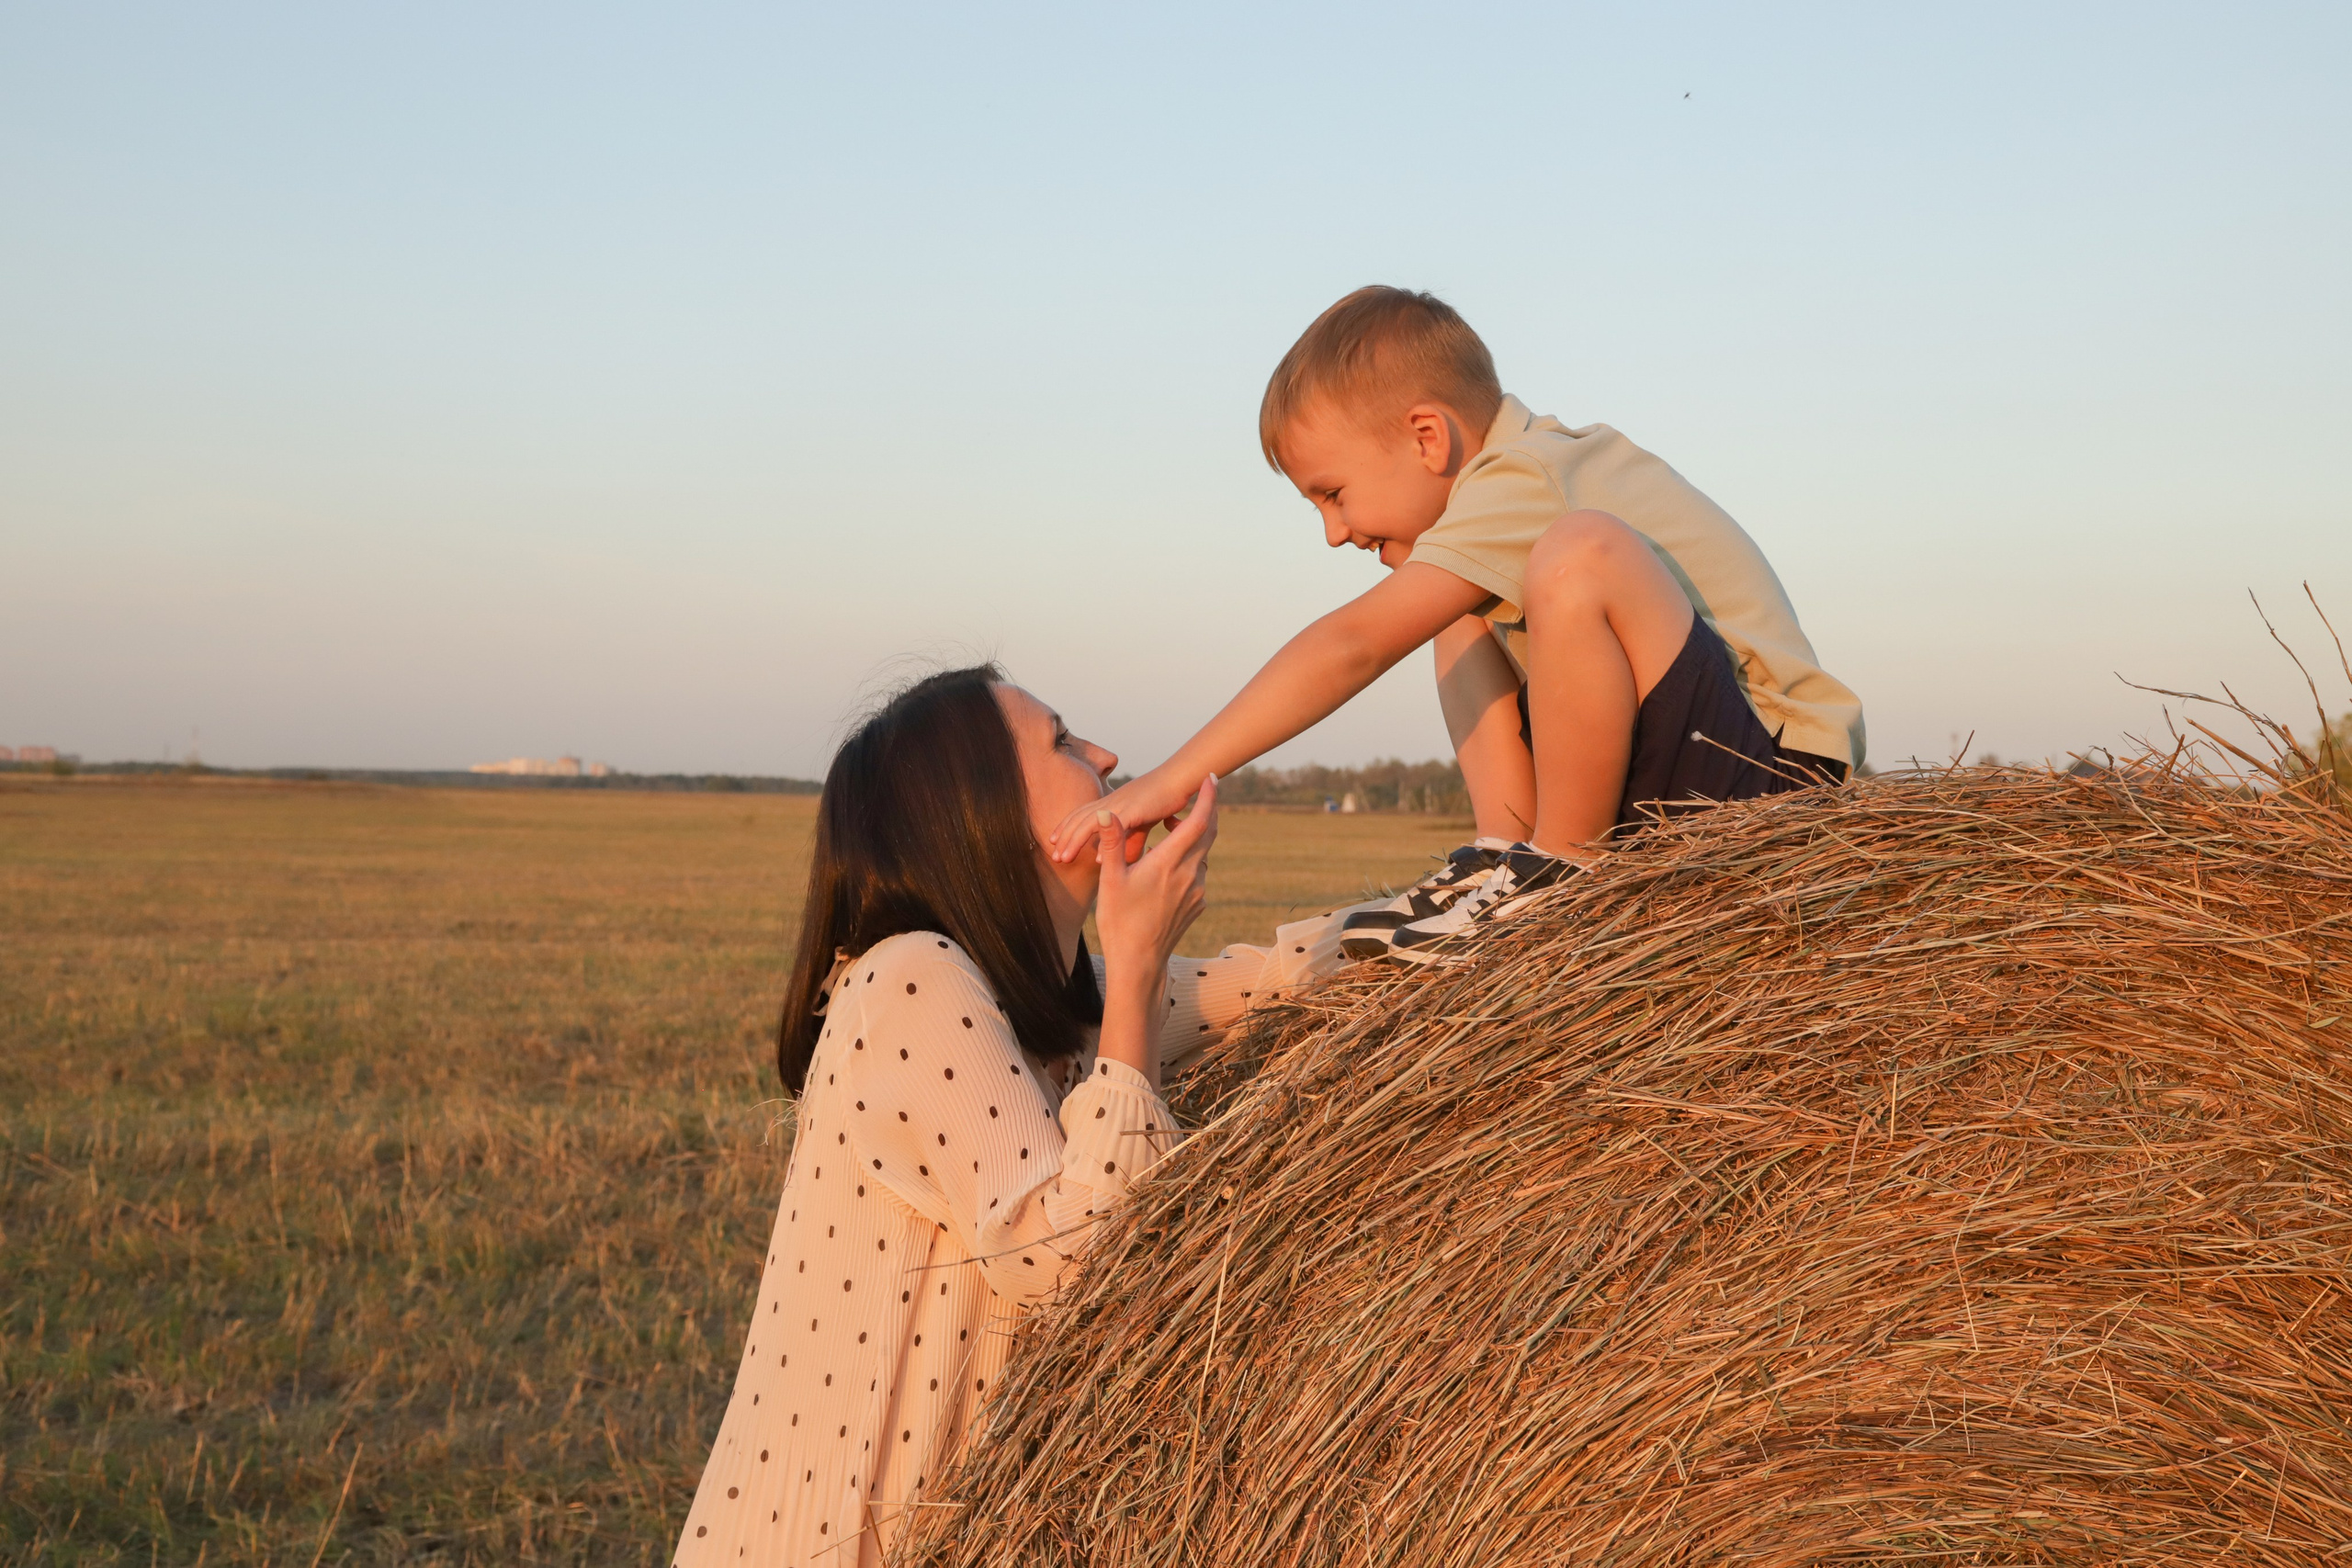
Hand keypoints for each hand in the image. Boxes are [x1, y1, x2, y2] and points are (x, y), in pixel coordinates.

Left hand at [1051, 768, 1193, 863]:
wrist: (1180, 779)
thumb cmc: (1164, 798)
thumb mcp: (1143, 821)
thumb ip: (1130, 837)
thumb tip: (1120, 855)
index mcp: (1112, 802)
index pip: (1082, 813)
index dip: (1066, 827)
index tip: (1054, 841)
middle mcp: (1111, 801)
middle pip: (1079, 818)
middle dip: (1064, 837)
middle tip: (1053, 856)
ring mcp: (1120, 804)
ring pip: (1088, 823)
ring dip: (1073, 841)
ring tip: (1062, 858)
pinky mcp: (1133, 809)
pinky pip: (1113, 826)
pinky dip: (1102, 842)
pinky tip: (1096, 858)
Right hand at [1092, 773, 1217, 978]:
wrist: (1139, 963)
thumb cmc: (1119, 921)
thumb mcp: (1110, 880)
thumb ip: (1111, 844)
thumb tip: (1104, 813)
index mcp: (1168, 864)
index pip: (1198, 822)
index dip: (1208, 798)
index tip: (1211, 778)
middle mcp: (1190, 874)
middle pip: (1209, 833)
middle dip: (1206, 810)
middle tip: (1198, 793)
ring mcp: (1198, 891)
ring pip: (1202, 853)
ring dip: (1192, 837)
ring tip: (1169, 829)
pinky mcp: (1198, 904)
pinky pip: (1198, 872)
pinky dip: (1188, 859)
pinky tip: (1167, 864)